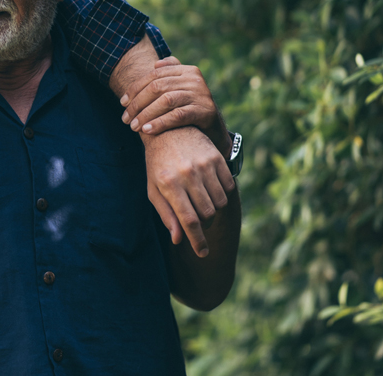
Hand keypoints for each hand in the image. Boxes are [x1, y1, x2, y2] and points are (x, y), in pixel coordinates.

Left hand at [121, 56, 230, 154]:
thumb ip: (169, 75)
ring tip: (134, 127)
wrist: (215, 130)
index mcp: (187, 70)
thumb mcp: (181, 90)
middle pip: (158, 87)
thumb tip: (155, 64)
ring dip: (146, 114)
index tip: (122, 103)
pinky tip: (147, 130)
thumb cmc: (191, 109)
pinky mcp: (205, 111)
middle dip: (138, 103)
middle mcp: (195, 79)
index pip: (154, 75)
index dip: (135, 89)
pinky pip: (178, 115)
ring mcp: (201, 94)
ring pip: (166, 101)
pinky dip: (160, 123)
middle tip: (126, 119)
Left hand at [142, 127, 234, 257]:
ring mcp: (204, 164)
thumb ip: (166, 215)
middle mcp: (188, 174)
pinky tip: (210, 188)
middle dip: (204, 223)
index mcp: (169, 184)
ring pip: (219, 202)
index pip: (188, 220)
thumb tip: (178, 239)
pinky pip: (228, 187)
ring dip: (213, 208)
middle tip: (197, 218)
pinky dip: (222, 194)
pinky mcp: (216, 157)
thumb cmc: (157, 165)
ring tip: (201, 201)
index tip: (202, 253)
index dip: (197, 241)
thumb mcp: (154, 190)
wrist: (168, 130)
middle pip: (207, 213)